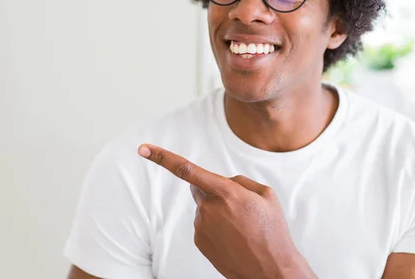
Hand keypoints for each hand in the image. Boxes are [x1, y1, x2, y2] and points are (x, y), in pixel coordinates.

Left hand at [138, 144, 315, 278]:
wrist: (270, 270)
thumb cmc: (272, 230)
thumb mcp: (265, 195)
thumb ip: (239, 181)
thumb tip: (222, 183)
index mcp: (225, 192)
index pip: (187, 170)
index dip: (162, 158)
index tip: (142, 149)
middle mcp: (208, 208)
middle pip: (200, 187)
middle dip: (213, 190)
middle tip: (238, 207)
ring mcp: (201, 226)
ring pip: (204, 207)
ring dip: (218, 211)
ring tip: (241, 227)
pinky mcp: (199, 240)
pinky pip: (204, 223)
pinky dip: (216, 226)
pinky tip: (233, 237)